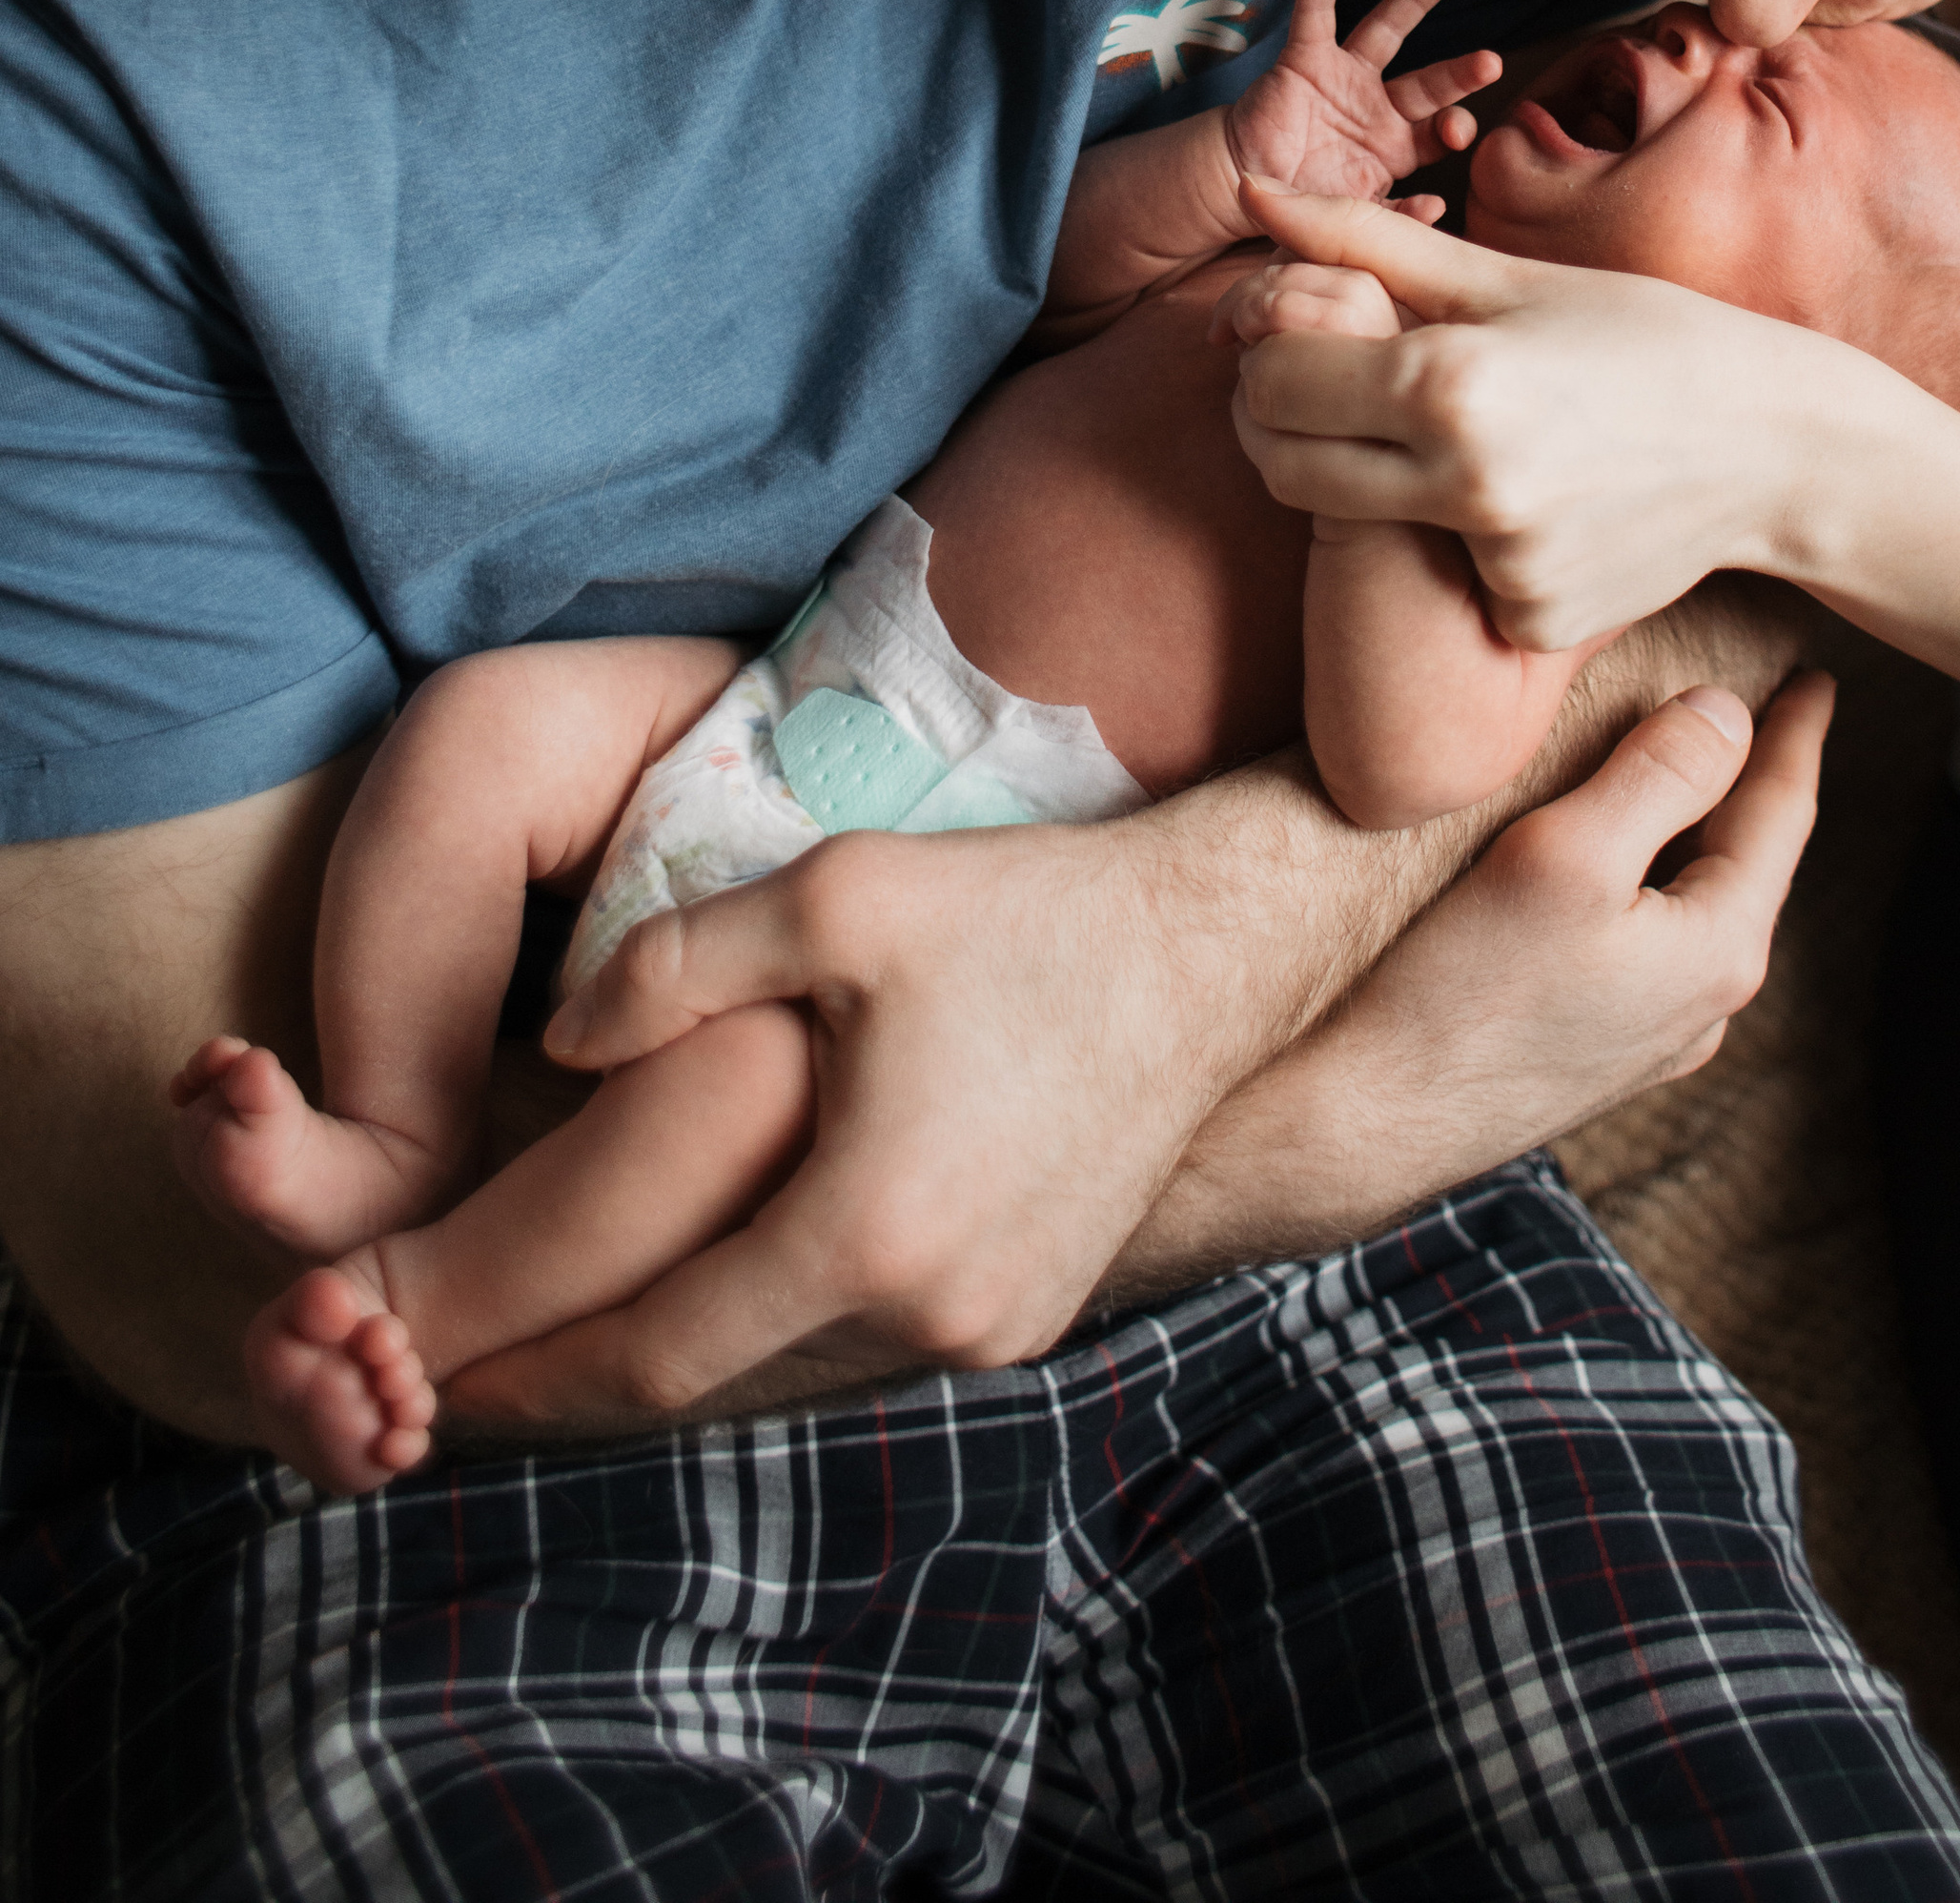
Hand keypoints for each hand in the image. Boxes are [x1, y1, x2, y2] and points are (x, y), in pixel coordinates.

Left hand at [437, 774, 1410, 1434]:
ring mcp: (993, 1326)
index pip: (656, 1347)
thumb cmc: (1023, 907)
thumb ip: (672, 966)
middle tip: (472, 1359)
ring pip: (792, 1362)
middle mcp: (934, 1311)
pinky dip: (780, 1318)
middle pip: (715, 1378)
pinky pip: (866, 1339)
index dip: (532, 1364)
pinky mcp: (1031, 1311)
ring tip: (578, 1312)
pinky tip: (725, 1274)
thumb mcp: (835, 894)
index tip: (437, 1366)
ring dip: (690, 1345)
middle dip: (587, 1370)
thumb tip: (557, 1041)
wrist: (1211, 950)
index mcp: (870, 1226)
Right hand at [1121, 671, 1837, 1287]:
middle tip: (1768, 710)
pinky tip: (1616, 868)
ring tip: (1700, 777)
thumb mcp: (1567, 855)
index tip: (1817, 677)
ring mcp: (1649, 1039)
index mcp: (1718, 951)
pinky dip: (1652, 880)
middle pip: (1747, 864)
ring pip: (1697, 907)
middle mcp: (1703, 1006)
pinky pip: (1650, 943)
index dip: (1796, 737)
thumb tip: (1730, 710)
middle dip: (1756, 785)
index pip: (1782, 817)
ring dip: (1701, 835)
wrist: (1368, 1125)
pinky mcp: (1591, 1052)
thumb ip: (1659, 776)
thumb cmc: (1463, 988)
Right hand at [1222, 0, 1497, 211]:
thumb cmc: (1302, 203)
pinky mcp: (1305, 61)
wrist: (1244, 185)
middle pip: (1429, 84)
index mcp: (1397, 147)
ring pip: (1385, 34)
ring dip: (1412, 3)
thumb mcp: (1351, 216)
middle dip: (1460, 73)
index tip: (1461, 133)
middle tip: (1491, 62)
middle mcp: (1379, 107)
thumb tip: (1438, 207)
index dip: (1454, 129)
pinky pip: (1313, 15)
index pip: (1439, 133)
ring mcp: (1344, 79)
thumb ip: (1393, 215)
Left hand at [1228, 188, 1831, 650]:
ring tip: (1466, 436)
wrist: (1776, 444)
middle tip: (1338, 393)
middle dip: (1286, 424)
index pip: (1275, 381)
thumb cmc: (1642, 337)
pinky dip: (1469, 542)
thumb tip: (1253, 190)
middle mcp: (1466, 482)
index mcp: (1449, 381)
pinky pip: (1452, 576)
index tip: (1303, 342)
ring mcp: (1501, 561)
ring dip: (1381, 481)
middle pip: (1286, 469)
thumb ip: (1364, 241)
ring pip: (1364, 524)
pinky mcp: (1531, 616)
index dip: (1268, 356)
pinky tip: (1535, 501)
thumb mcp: (1507, 279)